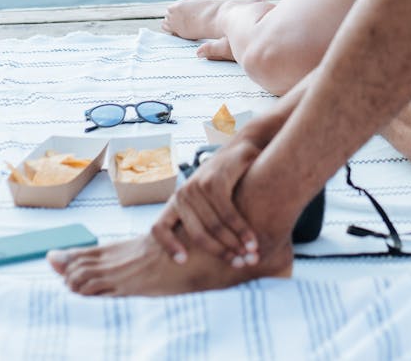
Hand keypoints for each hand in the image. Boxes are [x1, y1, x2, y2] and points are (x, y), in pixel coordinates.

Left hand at [152, 132, 261, 265]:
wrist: (244, 146)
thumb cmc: (228, 177)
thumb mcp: (208, 197)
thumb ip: (203, 218)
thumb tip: (207, 255)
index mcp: (177, 200)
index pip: (159, 227)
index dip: (168, 246)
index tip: (183, 262)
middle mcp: (183, 193)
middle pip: (198, 236)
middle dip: (221, 253)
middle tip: (240, 263)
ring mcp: (197, 186)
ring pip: (215, 228)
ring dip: (235, 245)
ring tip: (250, 255)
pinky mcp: (214, 182)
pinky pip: (228, 215)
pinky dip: (242, 231)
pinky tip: (252, 240)